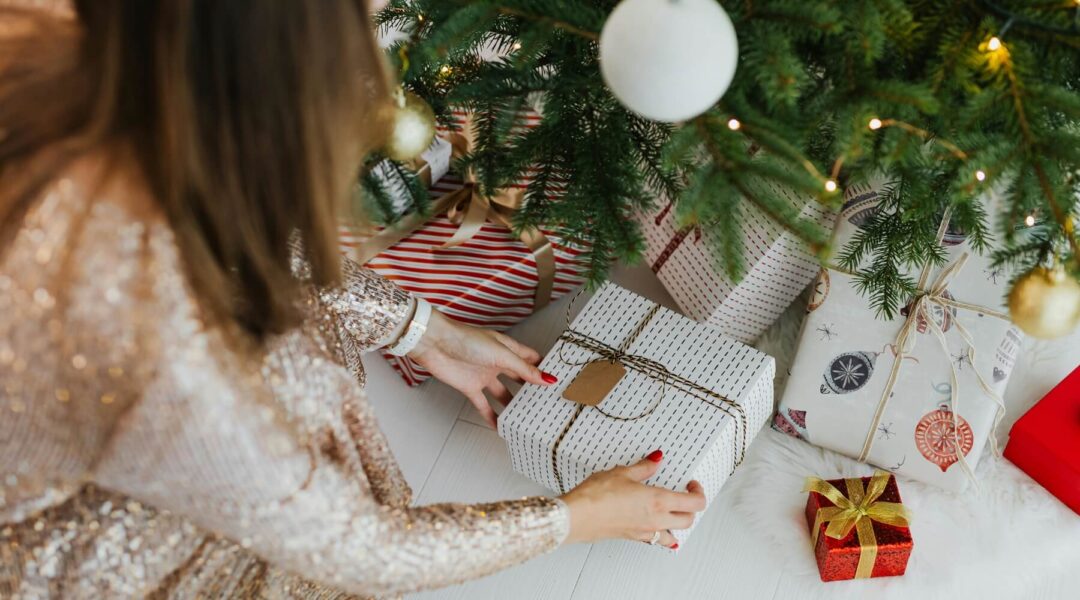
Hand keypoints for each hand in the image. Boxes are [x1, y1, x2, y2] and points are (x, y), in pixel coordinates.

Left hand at [408, 310, 555, 427]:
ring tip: (527, 418)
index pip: (531, 359)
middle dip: (531, 390)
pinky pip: (484, 405)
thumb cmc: (467, 340)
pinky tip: (500, 426)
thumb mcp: (502, 354)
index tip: (559, 380)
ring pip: (503, 394)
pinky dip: (491, 416)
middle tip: (546, 403)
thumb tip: (547, 379)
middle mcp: (497, 363)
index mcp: (508, 349)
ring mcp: (484, 376)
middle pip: (519, 378)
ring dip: (513, 405)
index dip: (544, 368)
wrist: (436, 345)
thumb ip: (523, 369)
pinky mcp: (470, 387)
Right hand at [559, 450, 705, 548]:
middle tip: (684, 494)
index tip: (691, 484)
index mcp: (659, 501)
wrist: (577, 517)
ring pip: (674, 534)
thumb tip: (655, 460)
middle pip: (688, 520)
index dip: (698, 492)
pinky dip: (661, 534)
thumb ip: (643, 467)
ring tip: (672, 511)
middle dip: (691, 507)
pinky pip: (656, 540)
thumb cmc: (597, 497)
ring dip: (678, 523)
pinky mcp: (633, 538)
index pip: (694, 503)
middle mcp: (656, 520)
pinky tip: (653, 525)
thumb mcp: (622, 473)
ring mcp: (645, 532)